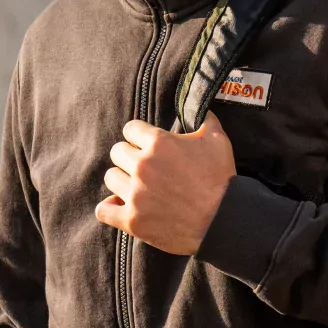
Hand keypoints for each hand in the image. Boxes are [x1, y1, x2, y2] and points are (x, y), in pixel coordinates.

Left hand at [96, 114, 235, 254]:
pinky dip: (110, 207)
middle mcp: (142, 166)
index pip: (130, 129)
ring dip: (122, 180)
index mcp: (159, 143)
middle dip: (130, 156)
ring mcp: (135, 194)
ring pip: (111, 177)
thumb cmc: (221, 179)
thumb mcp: (217, 140)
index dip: (139, 135)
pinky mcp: (132, 220)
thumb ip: (204, 118)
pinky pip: (103, 209)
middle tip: (145, 167)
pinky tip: (121, 205)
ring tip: (137, 186)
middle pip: (117, 152)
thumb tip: (200, 106)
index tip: (146, 144)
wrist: (223, 220)